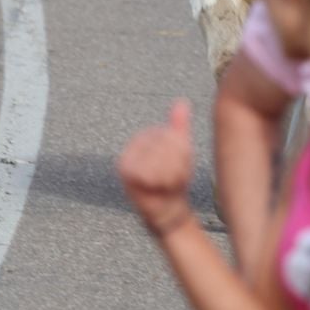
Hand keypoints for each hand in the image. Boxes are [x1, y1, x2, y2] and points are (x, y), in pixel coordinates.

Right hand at [117, 100, 198, 235]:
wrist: (166, 208)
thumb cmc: (174, 177)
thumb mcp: (181, 150)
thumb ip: (179, 127)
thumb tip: (182, 101)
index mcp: (146, 136)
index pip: (171, 134)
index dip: (183, 150)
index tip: (182, 164)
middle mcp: (133, 144)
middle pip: (167, 145)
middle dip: (177, 164)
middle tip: (174, 177)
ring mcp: (127, 158)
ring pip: (161, 159)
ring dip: (172, 175)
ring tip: (168, 182)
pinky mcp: (126, 174)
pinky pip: (153, 173)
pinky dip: (163, 183)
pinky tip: (161, 189)